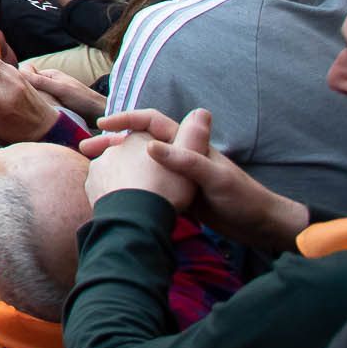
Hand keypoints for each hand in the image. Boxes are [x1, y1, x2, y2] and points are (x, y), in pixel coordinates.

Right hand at [90, 107, 313, 252]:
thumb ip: (186, 161)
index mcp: (188, 144)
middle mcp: (179, 156)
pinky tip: (115, 194)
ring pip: (139, 164)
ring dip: (116, 164)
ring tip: (94, 173)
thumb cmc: (242, 199)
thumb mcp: (215, 179)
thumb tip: (149, 147)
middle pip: (139, 141)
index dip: (127, 120)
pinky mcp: (177, 195)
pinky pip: (146, 185)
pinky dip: (128, 185)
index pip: (151, 121)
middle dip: (112, 143)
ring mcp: (177, 176)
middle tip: (86, 151)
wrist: (260, 227)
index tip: (104, 126)